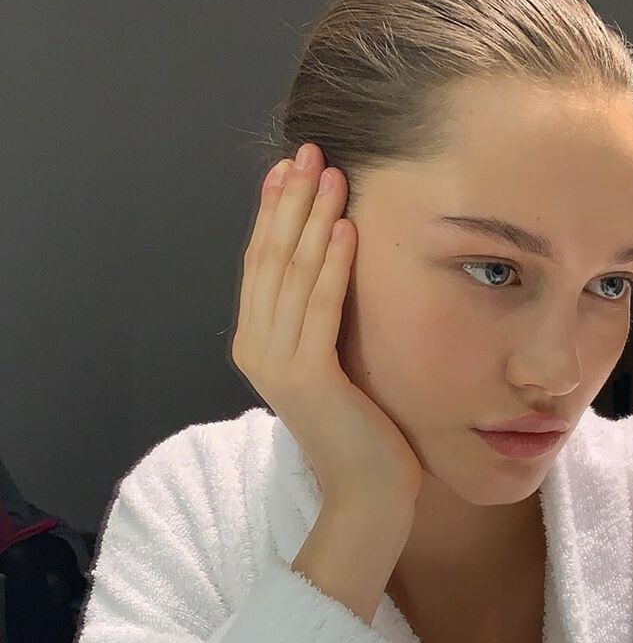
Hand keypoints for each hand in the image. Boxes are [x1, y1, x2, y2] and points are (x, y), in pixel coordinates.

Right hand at [231, 142, 423, 505]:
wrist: (366, 492)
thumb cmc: (360, 429)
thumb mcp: (331, 364)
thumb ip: (318, 322)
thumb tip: (329, 268)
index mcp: (257, 342)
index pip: (261, 262)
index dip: (274, 210)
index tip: (291, 167)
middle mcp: (256, 347)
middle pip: (271, 258)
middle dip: (291, 200)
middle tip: (311, 151)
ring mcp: (276, 363)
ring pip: (292, 274)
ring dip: (312, 218)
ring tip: (331, 173)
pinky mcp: (308, 377)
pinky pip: (320, 308)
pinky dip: (332, 265)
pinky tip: (345, 227)